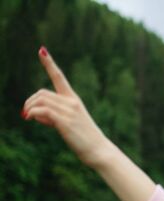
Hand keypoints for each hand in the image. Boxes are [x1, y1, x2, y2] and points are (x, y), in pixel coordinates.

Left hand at [23, 46, 111, 167]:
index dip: (49, 64)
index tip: (41, 50)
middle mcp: (72, 102)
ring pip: (41, 100)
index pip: (60, 78)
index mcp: (74, 100)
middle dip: (30, 101)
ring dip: (29, 108)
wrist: (98, 150)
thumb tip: (32, 114)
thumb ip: (52, 116)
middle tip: (28, 114)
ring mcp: (70, 112)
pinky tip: (31, 119)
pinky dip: (33, 113)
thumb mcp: (68, 124)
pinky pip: (43, 110)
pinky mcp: (66, 122)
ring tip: (29, 118)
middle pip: (42, 93)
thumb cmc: (84, 139)